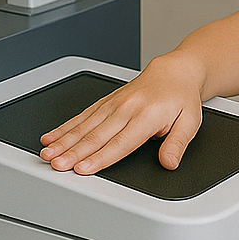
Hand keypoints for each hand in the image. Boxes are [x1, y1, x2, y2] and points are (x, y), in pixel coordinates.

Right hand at [39, 52, 205, 174]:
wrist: (175, 71)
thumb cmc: (181, 98)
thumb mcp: (190, 122)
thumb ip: (177, 143)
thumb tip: (169, 163)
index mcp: (148, 115)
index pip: (121, 141)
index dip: (100, 157)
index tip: (82, 168)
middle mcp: (128, 107)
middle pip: (98, 134)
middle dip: (74, 150)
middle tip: (56, 164)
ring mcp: (115, 103)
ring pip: (86, 124)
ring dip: (65, 139)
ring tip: (48, 153)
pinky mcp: (107, 101)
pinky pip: (84, 114)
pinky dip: (66, 126)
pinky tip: (51, 136)